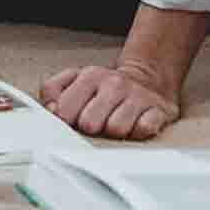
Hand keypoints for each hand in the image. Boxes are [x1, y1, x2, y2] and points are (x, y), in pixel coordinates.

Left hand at [40, 61, 179, 139]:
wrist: (147, 79)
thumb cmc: (104, 88)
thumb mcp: (74, 80)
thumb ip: (52, 90)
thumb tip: (51, 109)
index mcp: (90, 76)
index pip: (64, 111)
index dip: (66, 121)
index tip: (71, 121)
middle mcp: (114, 84)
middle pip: (89, 123)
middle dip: (90, 129)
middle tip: (96, 123)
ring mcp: (137, 96)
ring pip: (116, 129)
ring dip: (114, 133)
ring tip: (115, 124)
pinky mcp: (158, 110)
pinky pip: (144, 129)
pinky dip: (138, 132)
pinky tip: (135, 125)